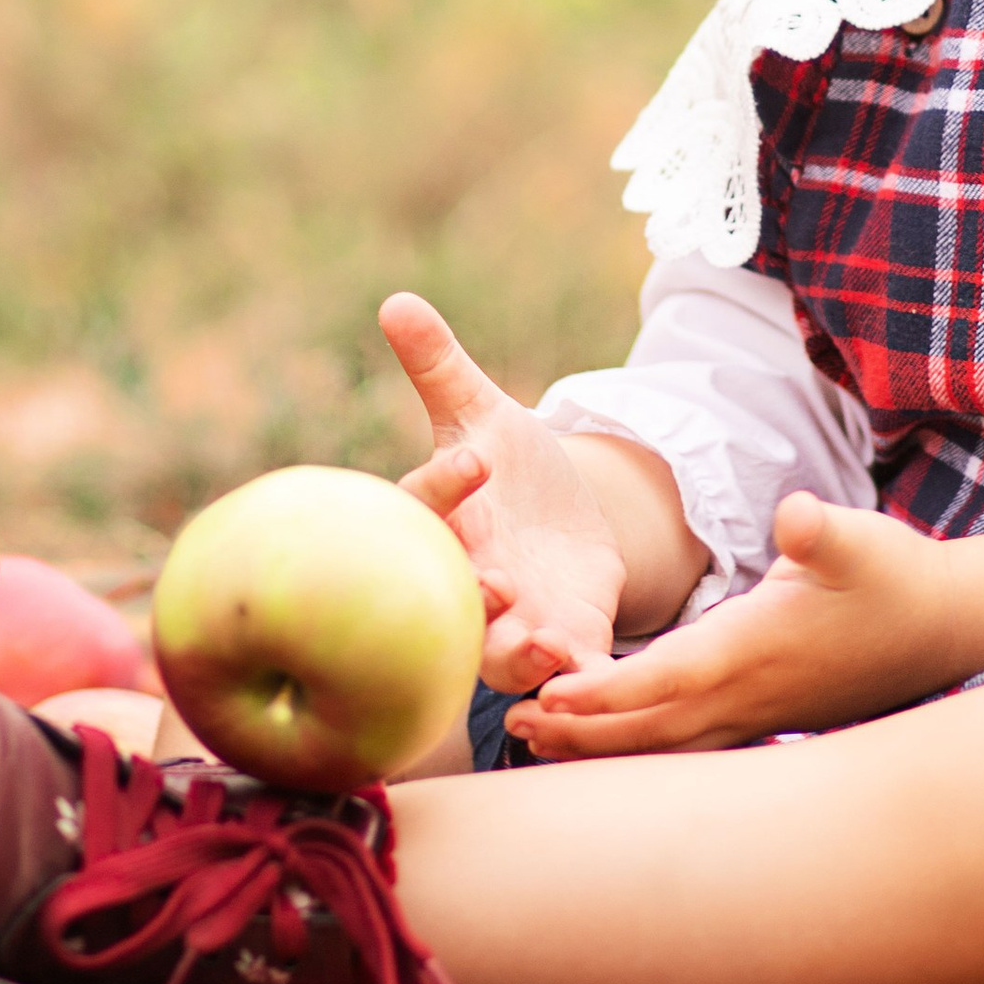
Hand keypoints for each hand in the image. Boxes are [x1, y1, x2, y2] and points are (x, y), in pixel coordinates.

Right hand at [382, 291, 627, 689]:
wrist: (563, 523)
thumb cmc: (506, 468)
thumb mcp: (484, 412)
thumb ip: (440, 365)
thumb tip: (396, 300)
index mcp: (442, 520)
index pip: (426, 506)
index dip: (444, 486)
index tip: (475, 460)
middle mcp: (465, 579)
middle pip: (452, 599)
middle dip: (472, 594)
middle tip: (495, 578)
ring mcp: (511, 622)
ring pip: (498, 657)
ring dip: (517, 654)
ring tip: (544, 640)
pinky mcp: (562, 644)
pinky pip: (558, 679)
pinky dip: (569, 683)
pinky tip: (587, 676)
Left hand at [512, 494, 983, 756]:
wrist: (944, 627)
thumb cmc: (895, 577)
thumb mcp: (860, 540)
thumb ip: (821, 531)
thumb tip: (796, 515)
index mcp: (754, 648)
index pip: (664, 678)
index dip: (605, 691)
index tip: (548, 694)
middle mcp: (746, 693)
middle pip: (647, 726)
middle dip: (580, 730)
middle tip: (507, 727)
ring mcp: (754, 712)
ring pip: (663, 742)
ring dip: (600, 744)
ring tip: (531, 740)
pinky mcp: (762, 714)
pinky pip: (687, 741)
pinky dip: (638, 746)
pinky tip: (601, 742)